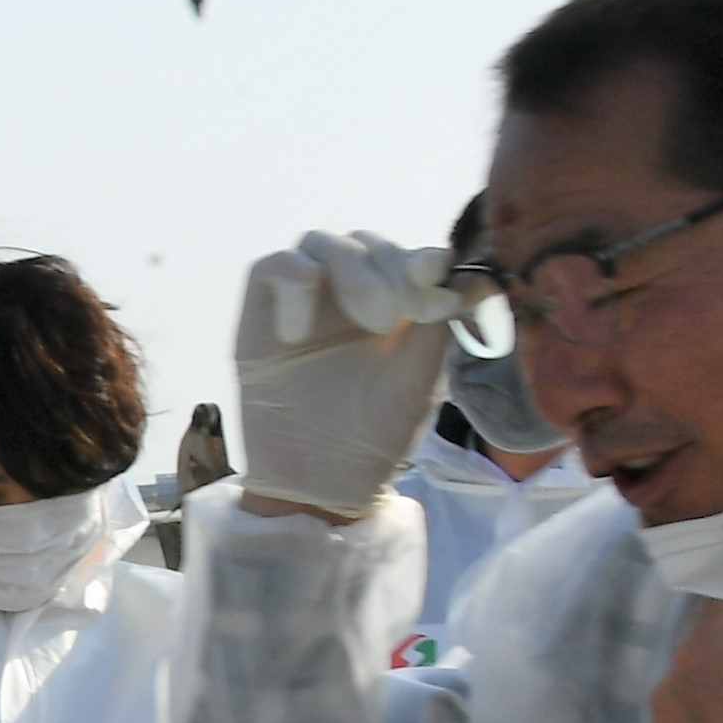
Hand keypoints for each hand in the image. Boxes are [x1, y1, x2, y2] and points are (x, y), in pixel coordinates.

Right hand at [228, 228, 455, 521]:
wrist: (320, 480)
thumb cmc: (374, 435)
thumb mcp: (421, 378)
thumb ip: (436, 323)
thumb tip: (462, 274)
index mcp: (393, 305)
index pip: (408, 257)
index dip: (425, 260)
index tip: (437, 277)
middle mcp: (347, 296)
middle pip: (366, 242)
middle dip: (390, 266)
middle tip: (399, 311)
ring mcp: (303, 301)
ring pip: (320, 242)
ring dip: (351, 268)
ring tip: (369, 317)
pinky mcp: (261, 313)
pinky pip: (272, 267)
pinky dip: (294, 284)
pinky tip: (302, 333)